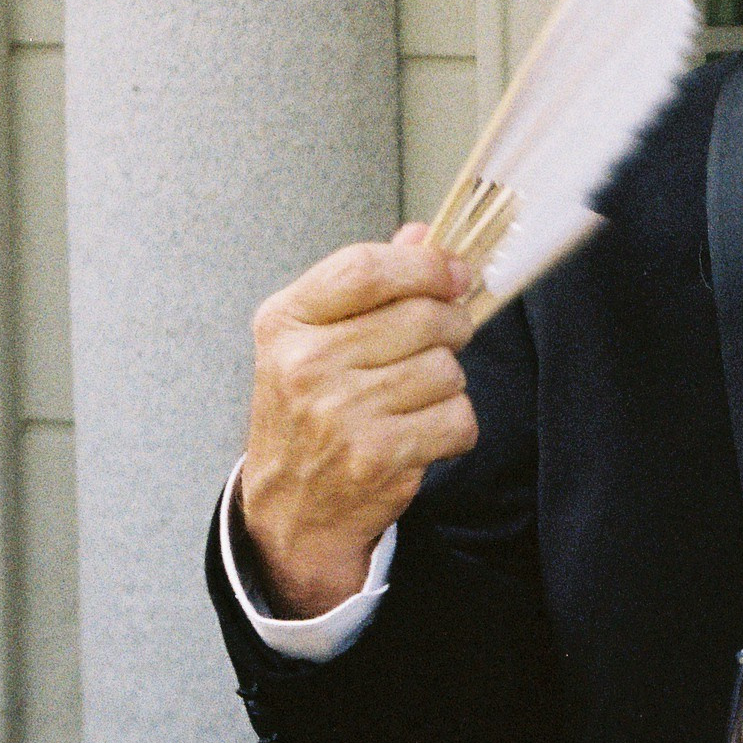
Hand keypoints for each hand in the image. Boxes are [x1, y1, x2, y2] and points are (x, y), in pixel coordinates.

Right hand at [238, 224, 479, 616]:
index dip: (425, 265)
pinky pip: (457, 418)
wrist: (290, 506)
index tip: (453, 274)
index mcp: (285, 321)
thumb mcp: (314, 338)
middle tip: (437, 344)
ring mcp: (340, 414)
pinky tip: (420, 433)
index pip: (367, 268)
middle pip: (423, 316)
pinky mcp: (377, 457)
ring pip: (447, 369)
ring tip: (412, 398)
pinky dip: (453, 426)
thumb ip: (368, 284)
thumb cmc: (309, 411)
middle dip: (449, 326)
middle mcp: (306, 365)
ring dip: (447, 383)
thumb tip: (423, 235)